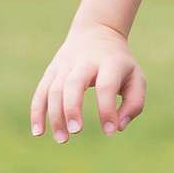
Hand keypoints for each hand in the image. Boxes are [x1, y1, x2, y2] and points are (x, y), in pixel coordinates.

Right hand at [30, 22, 145, 143]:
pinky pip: (40, 92)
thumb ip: (134, 103)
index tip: (110, 131)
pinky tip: (39, 132)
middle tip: (77, 131)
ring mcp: (65, 65)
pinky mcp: (51, 71)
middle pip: (74, 83)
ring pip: (54, 89)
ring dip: (55, 116)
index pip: (106, 86)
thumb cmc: (120, 64)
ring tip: (63, 139)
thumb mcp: (136, 77)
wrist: (98, 33)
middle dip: (73, 108)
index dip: (107, 109)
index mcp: (110, 62)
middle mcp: (86, 62)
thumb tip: (118, 127)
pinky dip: (37, 112)